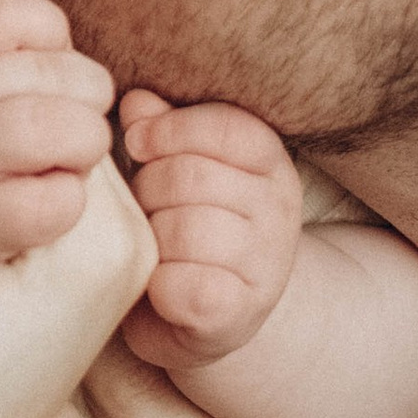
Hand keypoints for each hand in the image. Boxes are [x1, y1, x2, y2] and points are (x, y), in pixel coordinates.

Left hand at [116, 92, 305, 367]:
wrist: (212, 317)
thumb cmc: (186, 228)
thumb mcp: (176, 169)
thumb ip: (160, 132)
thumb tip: (138, 100)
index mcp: (269, 163)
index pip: (226, 127)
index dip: (169, 131)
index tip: (137, 144)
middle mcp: (280, 209)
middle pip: (191, 177)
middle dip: (148, 190)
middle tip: (145, 209)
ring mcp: (266, 264)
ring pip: (184, 229)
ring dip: (151, 238)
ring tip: (153, 245)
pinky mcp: (239, 313)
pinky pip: (181, 284)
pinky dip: (156, 284)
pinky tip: (160, 284)